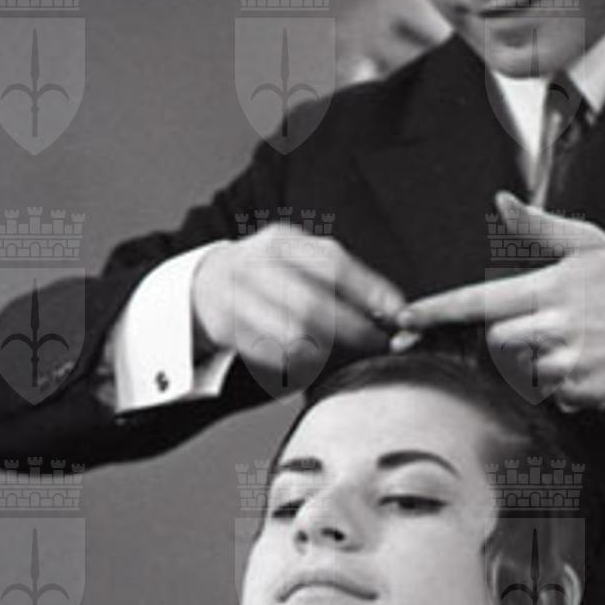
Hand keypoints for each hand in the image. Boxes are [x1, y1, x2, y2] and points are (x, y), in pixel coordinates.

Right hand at [193, 228, 404, 383]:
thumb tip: (392, 309)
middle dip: (354, 331)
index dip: (371, 292)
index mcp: (282, 242)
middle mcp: (256, 266)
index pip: (333, 265)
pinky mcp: (226, 329)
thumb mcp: (298, 258)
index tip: (400, 313)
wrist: (204, 283)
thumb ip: (340, 277)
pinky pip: (274, 355)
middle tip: (379, 344)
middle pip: (313, 307)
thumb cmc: (269, 274)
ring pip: (293, 338)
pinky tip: (309, 359)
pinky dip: (298, 363)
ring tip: (342, 352)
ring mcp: (237, 298)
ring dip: (327, 351)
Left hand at [395, 191, 604, 412]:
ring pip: (520, 369)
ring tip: (575, 341)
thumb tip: (503, 201)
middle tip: (547, 323)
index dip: (438, 309)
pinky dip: (561, 381)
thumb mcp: (591, 244)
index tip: (405, 317)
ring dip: (536, 360)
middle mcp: (555, 327)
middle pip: (495, 341)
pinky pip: (550, 392)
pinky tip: (589, 362)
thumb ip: (540, 226)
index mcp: (550, 288)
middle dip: (509, 336)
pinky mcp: (582, 392)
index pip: (479, 301)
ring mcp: (568, 363)